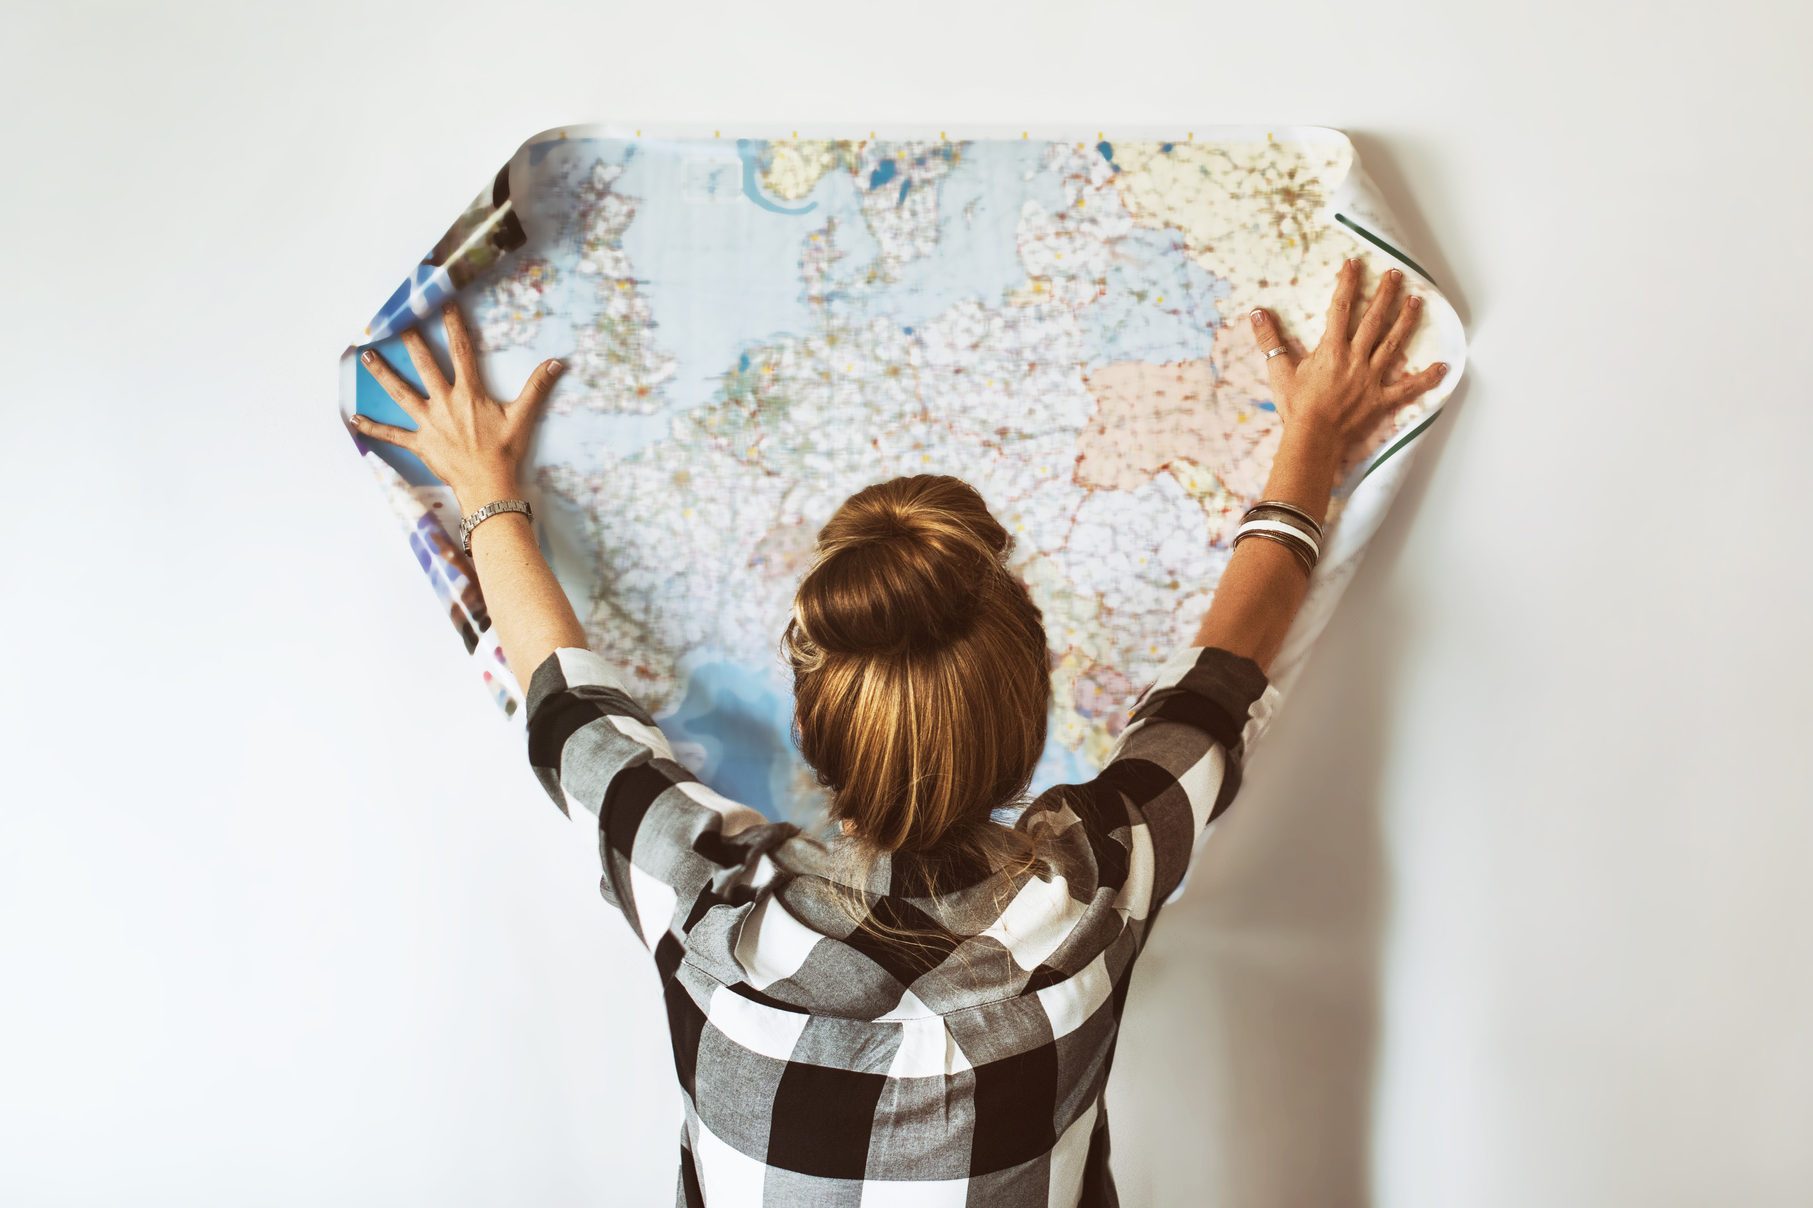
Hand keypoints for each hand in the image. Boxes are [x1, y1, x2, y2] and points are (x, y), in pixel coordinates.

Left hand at [352, 299, 563, 507]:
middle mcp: (445, 402)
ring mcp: (429, 422)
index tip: (445, 303)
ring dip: (383, 374)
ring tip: (367, 356)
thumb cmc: (505, 452)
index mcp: (469, 393)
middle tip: (397, 320)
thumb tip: (557, 363)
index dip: (454, 325)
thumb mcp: (523, 417)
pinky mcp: (420, 443)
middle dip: (411, 341)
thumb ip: (537, 387)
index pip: (462, 351)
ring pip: (401, 392)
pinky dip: (373, 427)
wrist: (488, 486)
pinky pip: (392, 434)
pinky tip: (355, 418)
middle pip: (424, 365)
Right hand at [1248, 258, 1447, 474]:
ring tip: (1417, 301)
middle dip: (1385, 294)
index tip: (1354, 264)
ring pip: (1393, 344)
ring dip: (1406, 321)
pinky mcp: (1381, 399)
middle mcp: (1355, 358)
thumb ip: (1268, 340)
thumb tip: (1256, 313)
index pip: (1340, 308)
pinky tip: (1443, 367)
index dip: (1347, 284)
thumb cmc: (1295, 407)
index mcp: (1331, 349)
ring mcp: (1371, 378)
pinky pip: (1407, 388)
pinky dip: (1426, 379)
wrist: (1312, 438)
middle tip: (1396, 274)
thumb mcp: (1278, 371)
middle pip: (1374, 320)